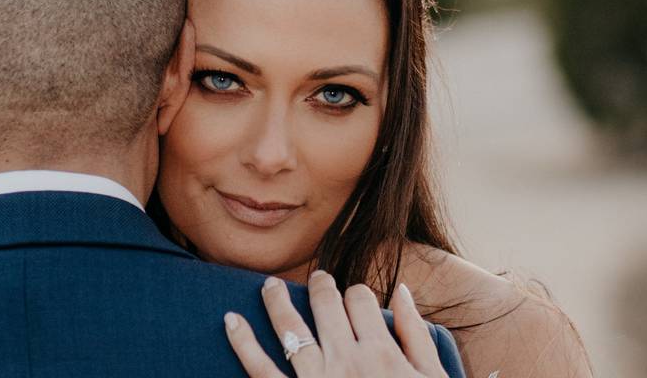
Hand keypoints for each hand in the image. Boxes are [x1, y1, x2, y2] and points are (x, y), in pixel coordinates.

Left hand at [224, 271, 448, 377]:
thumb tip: (402, 292)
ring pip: (291, 328)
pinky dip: (243, 343)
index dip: (357, 294)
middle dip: (321, 286)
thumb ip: (415, 335)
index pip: (360, 300)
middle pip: (326, 305)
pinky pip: (261, 371)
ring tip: (270, 285)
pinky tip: (231, 320)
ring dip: (277, 300)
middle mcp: (345, 360)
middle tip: (318, 278)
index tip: (357, 299)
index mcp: (381, 352)